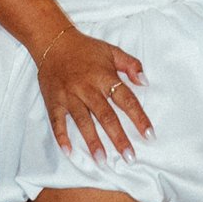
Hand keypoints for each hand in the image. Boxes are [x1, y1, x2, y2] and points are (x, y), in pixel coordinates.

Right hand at [33, 25, 149, 161]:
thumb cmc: (86, 49)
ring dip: (93, 142)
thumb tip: (145, 81)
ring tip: (103, 160)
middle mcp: (87, 87)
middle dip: (118, 138)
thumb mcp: (111, 51)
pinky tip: (69, 152)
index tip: (149, 135)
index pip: (126, 99)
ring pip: (83, 121)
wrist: (53, 41)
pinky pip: (57, 121)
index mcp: (104, 76)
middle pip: (106, 115)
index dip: (138, 117)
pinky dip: (61, 136)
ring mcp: (69, 95)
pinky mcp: (54, 100)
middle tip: (129, 157)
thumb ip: (131, 64)